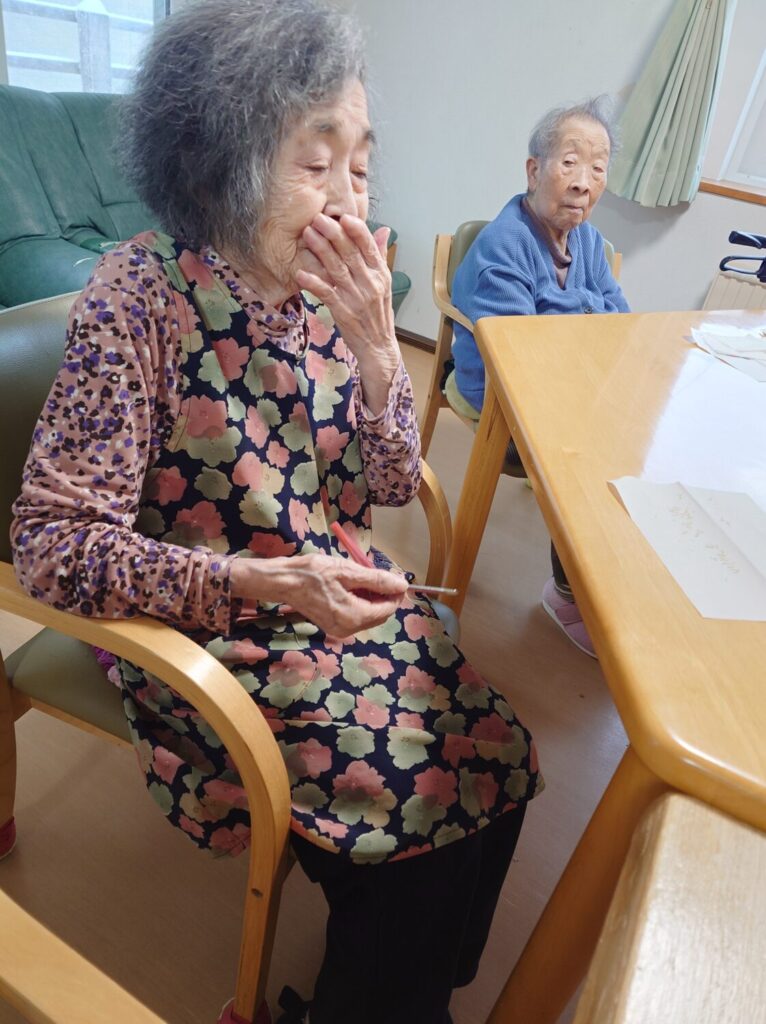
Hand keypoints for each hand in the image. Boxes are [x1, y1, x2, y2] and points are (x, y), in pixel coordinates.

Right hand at [230, 553, 406, 637]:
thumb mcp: (347, 571)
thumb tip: (402, 585)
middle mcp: (349, 629)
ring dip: (372, 598)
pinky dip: (360, 602)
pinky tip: (351, 587)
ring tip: (361, 578)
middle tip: (376, 574)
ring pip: (369, 616)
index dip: (395, 592)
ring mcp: (340, 630)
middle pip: (380, 615)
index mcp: (354, 616)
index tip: (394, 576)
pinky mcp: (333, 627)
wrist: (283, 581)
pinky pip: (356, 616)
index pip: (388, 609)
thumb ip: (377, 580)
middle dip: (384, 595)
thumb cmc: (313, 573)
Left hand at [295, 214, 400, 412]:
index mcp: (380, 275)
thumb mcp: (384, 284)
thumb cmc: (378, 314)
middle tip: (317, 219)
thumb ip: (381, 256)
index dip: (357, 230)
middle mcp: (370, 285)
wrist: (378, 347)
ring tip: (307, 236)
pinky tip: (300, 273)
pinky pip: (326, 294)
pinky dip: (313, 283)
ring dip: (320, 251)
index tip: (343, 216)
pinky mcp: (343, 313)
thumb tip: (383, 230)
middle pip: (350, 255)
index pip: (369, 247)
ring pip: (337, 270)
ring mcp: (356, 299)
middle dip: (333, 234)